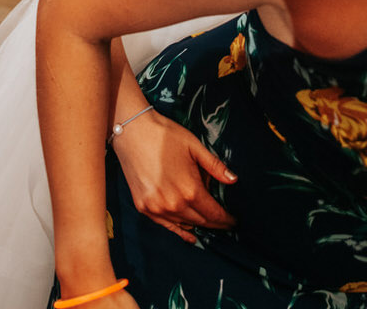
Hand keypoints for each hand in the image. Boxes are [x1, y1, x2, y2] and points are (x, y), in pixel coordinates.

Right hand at [113, 109, 236, 241]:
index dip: (226, 220)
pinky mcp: (143, 207)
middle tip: (226, 223)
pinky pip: (166, 225)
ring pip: (184, 224)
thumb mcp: (195, 147)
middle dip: (216, 223)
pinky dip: (179, 230)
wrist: (132, 131)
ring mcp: (156, 207)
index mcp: (190, 190)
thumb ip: (215, 167)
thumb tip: (234, 180)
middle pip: (201, 221)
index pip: (214, 214)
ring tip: (210, 224)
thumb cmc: (164, 135)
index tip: (234, 221)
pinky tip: (189, 234)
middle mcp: (173, 204)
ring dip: (199, 225)